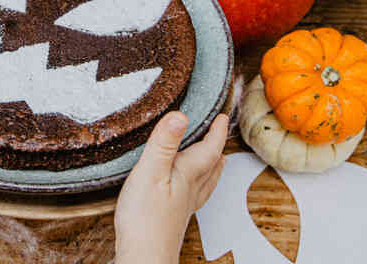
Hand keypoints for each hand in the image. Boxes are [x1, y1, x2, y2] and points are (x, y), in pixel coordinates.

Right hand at [114, 112, 228, 263]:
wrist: (144, 256)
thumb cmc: (145, 219)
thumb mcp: (150, 171)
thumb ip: (164, 143)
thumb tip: (179, 115)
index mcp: (187, 174)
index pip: (209, 148)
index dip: (216, 131)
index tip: (222, 116)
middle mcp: (190, 189)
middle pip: (211, 165)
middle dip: (216, 147)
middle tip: (220, 134)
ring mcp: (183, 205)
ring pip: (205, 182)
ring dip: (211, 167)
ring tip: (216, 160)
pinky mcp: (173, 216)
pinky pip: (193, 194)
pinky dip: (196, 184)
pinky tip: (186, 189)